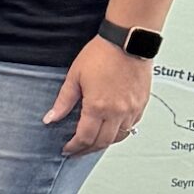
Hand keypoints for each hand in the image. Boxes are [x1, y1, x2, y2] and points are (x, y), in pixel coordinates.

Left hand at [45, 35, 151, 154]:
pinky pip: (132, 127)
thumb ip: (63, 101)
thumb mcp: (74, 76)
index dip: (74, 147)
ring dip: (104, 142)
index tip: (67, 149)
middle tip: (77, 150)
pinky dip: (120, 132)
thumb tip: (51, 117)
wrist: (127, 43)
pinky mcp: (142, 105)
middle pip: (102, 142)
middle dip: (87, 149)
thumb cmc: (101, 54)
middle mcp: (118, 112)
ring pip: (119, 137)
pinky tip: (111, 129)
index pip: (85, 137)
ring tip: (92, 142)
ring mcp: (132, 110)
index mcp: (98, 107)